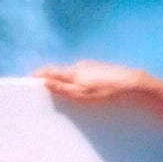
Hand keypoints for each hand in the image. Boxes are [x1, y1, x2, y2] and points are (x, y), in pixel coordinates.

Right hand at [34, 60, 150, 103]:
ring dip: (65, 82)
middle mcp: (80, 65)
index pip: (49, 71)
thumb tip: (44, 81)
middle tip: (43, 92)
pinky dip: (78, 82)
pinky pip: (83, 75)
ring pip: (72, 74)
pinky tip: (82, 92)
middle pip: (60, 72)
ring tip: (63, 96)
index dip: (38, 75)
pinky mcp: (101, 70)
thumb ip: (63, 88)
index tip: (29, 82)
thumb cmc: (107, 91)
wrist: (133, 84)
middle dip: (51, 80)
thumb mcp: (83, 94)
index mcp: (72, 71)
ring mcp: (91, 66)